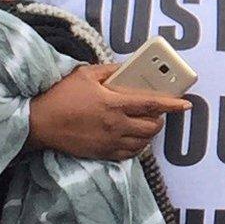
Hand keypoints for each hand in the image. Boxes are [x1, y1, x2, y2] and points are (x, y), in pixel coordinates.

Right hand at [27, 64, 188, 161]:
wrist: (37, 123)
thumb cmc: (61, 96)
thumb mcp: (86, 75)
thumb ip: (111, 70)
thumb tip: (129, 68)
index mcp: (113, 104)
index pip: (151, 105)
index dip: (172, 105)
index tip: (186, 104)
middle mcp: (114, 125)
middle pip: (151, 127)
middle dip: (160, 120)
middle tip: (157, 113)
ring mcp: (108, 142)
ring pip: (142, 143)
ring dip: (149, 134)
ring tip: (145, 125)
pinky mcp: (100, 153)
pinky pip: (127, 155)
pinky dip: (136, 148)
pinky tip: (133, 139)